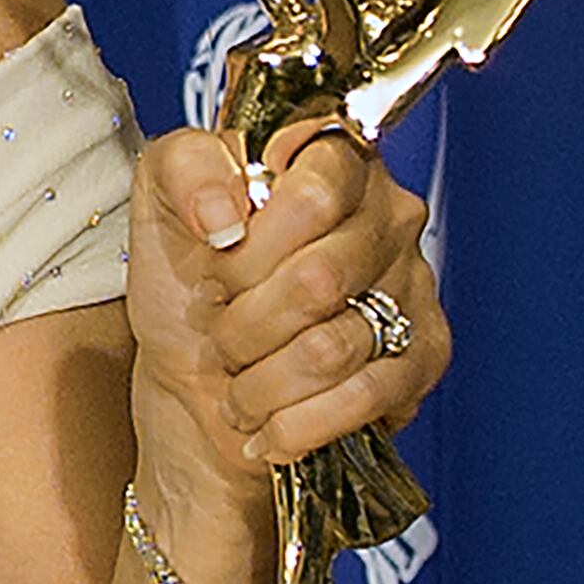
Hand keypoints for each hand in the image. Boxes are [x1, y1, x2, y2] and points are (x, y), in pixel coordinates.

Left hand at [124, 121, 450, 484]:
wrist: (196, 376)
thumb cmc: (187, 284)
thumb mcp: (159, 204)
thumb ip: (185, 168)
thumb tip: (226, 213)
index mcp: (329, 159)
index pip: (313, 193)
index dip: (249, 245)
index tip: (213, 261)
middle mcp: (387, 215)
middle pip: (319, 279)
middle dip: (243, 322)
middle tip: (218, 330)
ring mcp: (414, 285)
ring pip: (333, 348)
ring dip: (261, 381)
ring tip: (237, 384)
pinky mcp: (424, 355)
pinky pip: (363, 398)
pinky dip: (296, 422)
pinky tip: (269, 424)